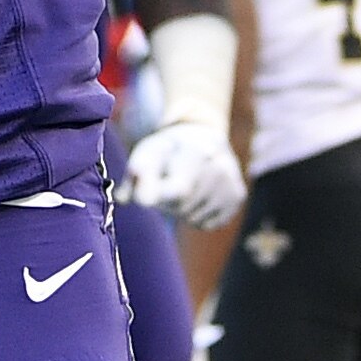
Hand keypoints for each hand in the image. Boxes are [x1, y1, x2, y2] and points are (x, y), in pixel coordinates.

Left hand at [123, 121, 248, 229]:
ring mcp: (230, 183)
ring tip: (182, 186)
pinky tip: (196, 195)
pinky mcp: (237, 196)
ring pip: (194, 218)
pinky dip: (197, 215)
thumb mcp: (148, 152)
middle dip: (167, 202)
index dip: (158, 197)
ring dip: (181, 210)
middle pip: (182, 207)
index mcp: (195, 154)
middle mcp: (217, 168)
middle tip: (164, 185)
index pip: (180, 189)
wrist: (203, 136)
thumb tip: (123, 198)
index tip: (143, 198)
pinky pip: (208, 223)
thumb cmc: (167, 149)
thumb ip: (136, 175)